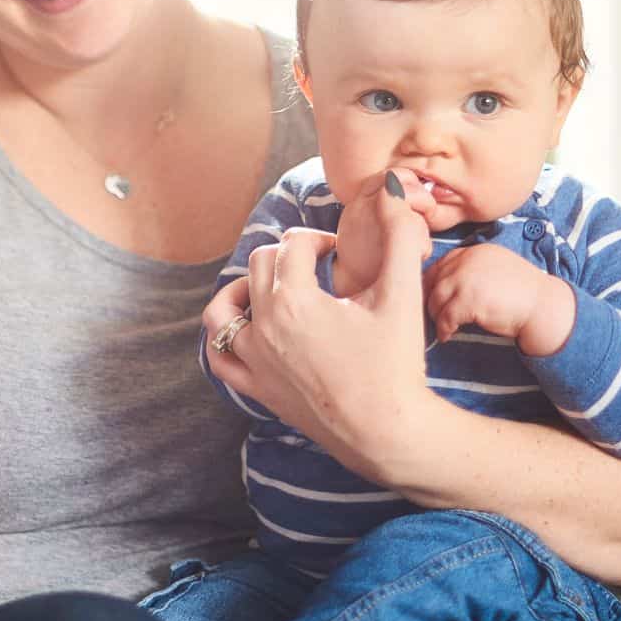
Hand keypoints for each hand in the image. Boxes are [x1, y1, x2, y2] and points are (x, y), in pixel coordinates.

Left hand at [203, 176, 434, 481]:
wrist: (388, 432)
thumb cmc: (396, 365)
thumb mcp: (401, 295)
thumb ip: (399, 238)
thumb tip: (391, 188)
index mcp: (294, 300)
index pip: (293, 246)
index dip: (318, 241)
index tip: (338, 253)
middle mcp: (263, 327)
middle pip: (258, 267)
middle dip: (287, 257)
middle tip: (315, 266)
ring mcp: (254, 361)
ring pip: (221, 311)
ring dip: (240, 290)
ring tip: (269, 288)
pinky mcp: (256, 390)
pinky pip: (219, 359)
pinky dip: (223, 339)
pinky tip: (246, 330)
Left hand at [423, 244, 575, 355]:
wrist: (543, 306)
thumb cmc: (521, 292)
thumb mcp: (496, 268)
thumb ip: (472, 269)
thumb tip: (445, 285)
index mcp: (475, 251)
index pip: (441, 264)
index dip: (432, 282)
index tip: (431, 297)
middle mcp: (468, 261)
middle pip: (434, 280)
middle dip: (430, 299)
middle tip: (432, 315)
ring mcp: (467, 279)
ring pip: (436, 299)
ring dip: (435, 316)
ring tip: (442, 327)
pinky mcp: (469, 300)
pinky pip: (445, 317)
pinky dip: (443, 329)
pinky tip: (447, 336)